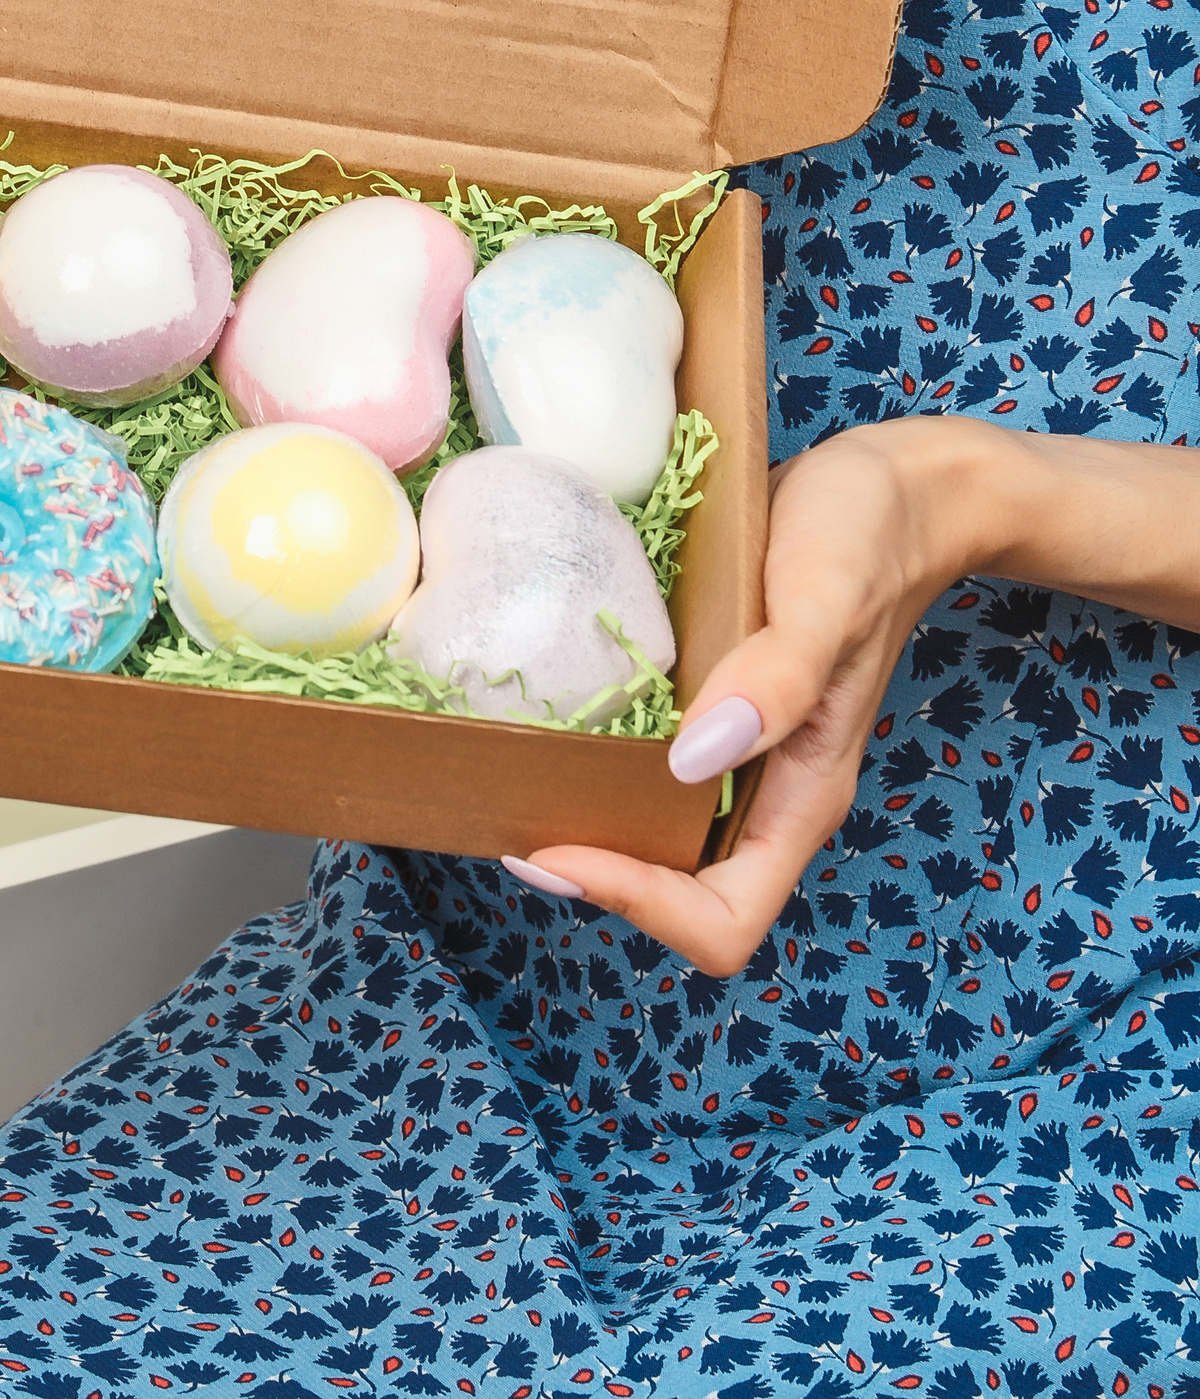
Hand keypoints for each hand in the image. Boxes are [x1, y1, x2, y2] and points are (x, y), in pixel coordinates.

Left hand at [506, 416, 1002, 974]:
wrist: (900, 488)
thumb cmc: (871, 536)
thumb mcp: (827, 597)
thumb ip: (775, 680)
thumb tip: (690, 762)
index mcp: (803, 796)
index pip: (722, 919)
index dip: (638, 904)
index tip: (558, 847)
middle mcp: (768, 788)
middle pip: (677, 890)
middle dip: (595, 871)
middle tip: (508, 810)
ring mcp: (740, 748)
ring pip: (658, 829)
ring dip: (589, 818)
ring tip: (511, 771)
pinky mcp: (714, 699)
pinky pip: (649, 758)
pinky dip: (598, 753)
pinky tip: (551, 706)